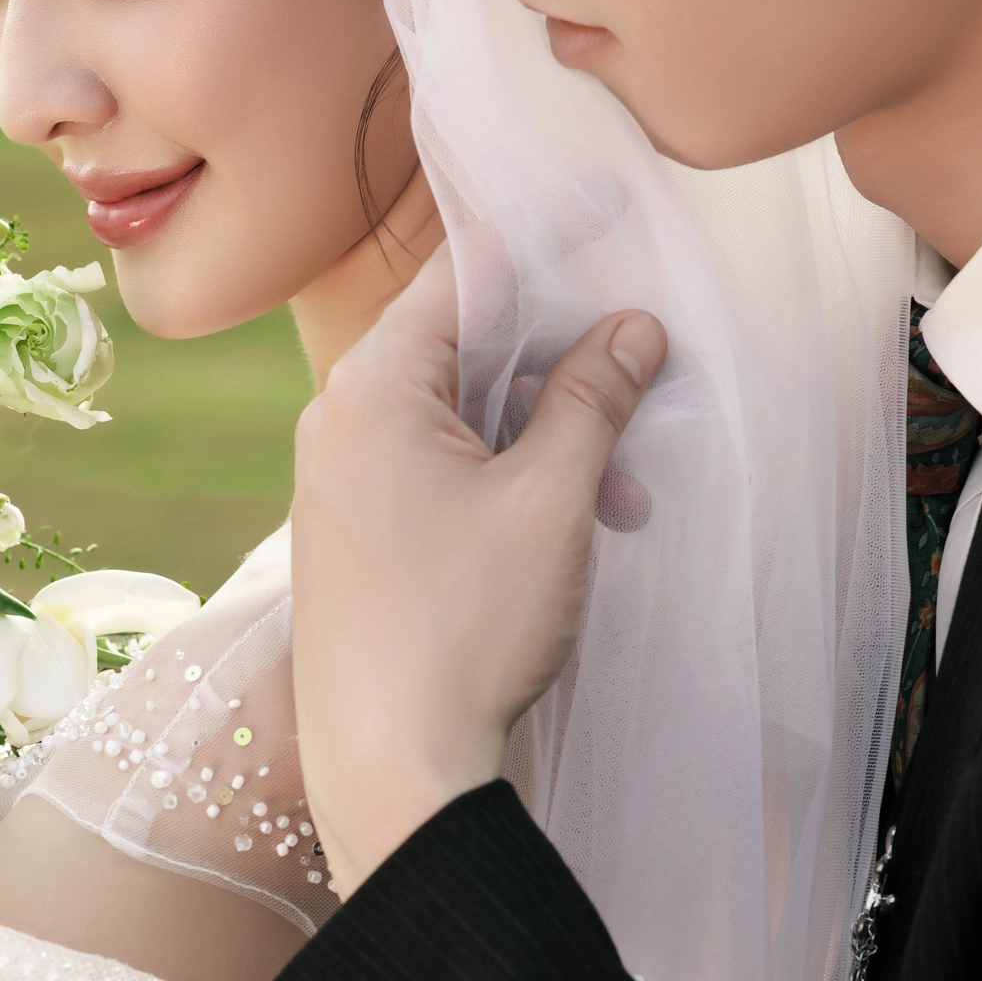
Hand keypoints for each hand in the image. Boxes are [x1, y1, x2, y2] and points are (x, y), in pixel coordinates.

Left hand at [291, 246, 665, 897]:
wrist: (391, 770)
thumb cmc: (464, 630)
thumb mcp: (551, 500)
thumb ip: (593, 397)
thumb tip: (633, 328)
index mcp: (371, 388)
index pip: (465, 272)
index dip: (547, 240)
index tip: (611, 210)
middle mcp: (337, 421)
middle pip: (464, 343)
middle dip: (563, 363)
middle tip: (644, 378)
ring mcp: (338, 481)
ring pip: (459, 416)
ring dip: (546, 434)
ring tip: (620, 494)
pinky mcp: (353, 535)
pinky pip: (435, 468)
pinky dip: (507, 476)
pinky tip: (571, 519)